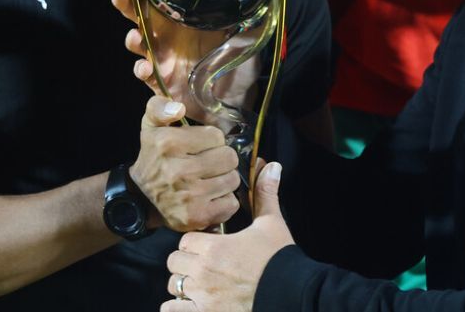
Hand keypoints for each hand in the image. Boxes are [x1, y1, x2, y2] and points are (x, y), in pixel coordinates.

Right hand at [110, 0, 259, 119]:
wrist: (239, 99)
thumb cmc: (241, 63)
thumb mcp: (249, 35)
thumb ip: (249, 16)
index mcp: (185, 17)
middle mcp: (169, 34)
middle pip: (139, 14)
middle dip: (126, 3)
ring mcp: (163, 57)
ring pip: (137, 42)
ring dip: (132, 38)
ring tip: (136, 37)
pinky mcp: (161, 81)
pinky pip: (144, 74)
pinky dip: (141, 70)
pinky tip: (146, 68)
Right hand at [134, 96, 242, 231]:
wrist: (141, 199)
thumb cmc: (154, 158)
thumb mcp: (151, 127)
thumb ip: (160, 107)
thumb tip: (179, 109)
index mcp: (168, 143)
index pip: (217, 136)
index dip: (211, 141)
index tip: (199, 147)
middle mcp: (178, 171)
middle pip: (229, 158)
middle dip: (221, 159)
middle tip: (208, 164)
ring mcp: (189, 196)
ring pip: (232, 180)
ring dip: (224, 179)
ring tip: (208, 180)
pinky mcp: (198, 216)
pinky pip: (231, 203)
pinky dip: (224, 201)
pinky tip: (210, 197)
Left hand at [163, 162, 293, 310]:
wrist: (292, 294)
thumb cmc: (280, 260)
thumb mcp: (272, 224)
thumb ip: (265, 194)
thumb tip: (272, 166)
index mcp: (214, 248)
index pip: (186, 240)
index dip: (197, 243)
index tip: (210, 246)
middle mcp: (202, 272)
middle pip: (175, 262)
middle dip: (187, 262)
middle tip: (205, 264)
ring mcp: (202, 297)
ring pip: (173, 285)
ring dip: (183, 284)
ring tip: (201, 284)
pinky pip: (172, 310)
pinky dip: (178, 307)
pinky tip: (193, 303)